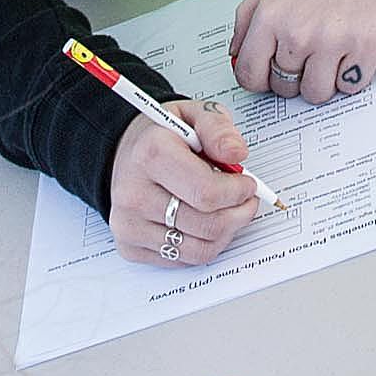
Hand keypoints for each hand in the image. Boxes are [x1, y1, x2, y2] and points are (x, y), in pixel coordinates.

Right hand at [108, 98, 259, 266]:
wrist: (127, 151)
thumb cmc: (165, 136)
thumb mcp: (195, 115)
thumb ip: (218, 129)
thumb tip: (236, 153)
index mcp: (151, 154)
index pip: (208, 193)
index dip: (239, 192)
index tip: (248, 184)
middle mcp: (134, 193)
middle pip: (208, 225)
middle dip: (239, 213)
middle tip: (246, 200)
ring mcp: (129, 224)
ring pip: (200, 249)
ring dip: (226, 233)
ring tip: (229, 212)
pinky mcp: (130, 247)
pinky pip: (183, 260)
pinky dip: (204, 245)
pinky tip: (205, 223)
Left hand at [230, 0, 375, 102]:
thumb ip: (249, 14)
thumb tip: (236, 51)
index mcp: (271, 14)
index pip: (249, 74)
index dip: (260, 79)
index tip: (269, 74)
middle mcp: (298, 32)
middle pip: (284, 88)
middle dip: (294, 77)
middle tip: (309, 54)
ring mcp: (332, 42)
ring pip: (317, 93)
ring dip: (324, 80)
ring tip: (331, 54)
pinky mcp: (365, 49)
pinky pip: (350, 87)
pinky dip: (352, 75)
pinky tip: (353, 51)